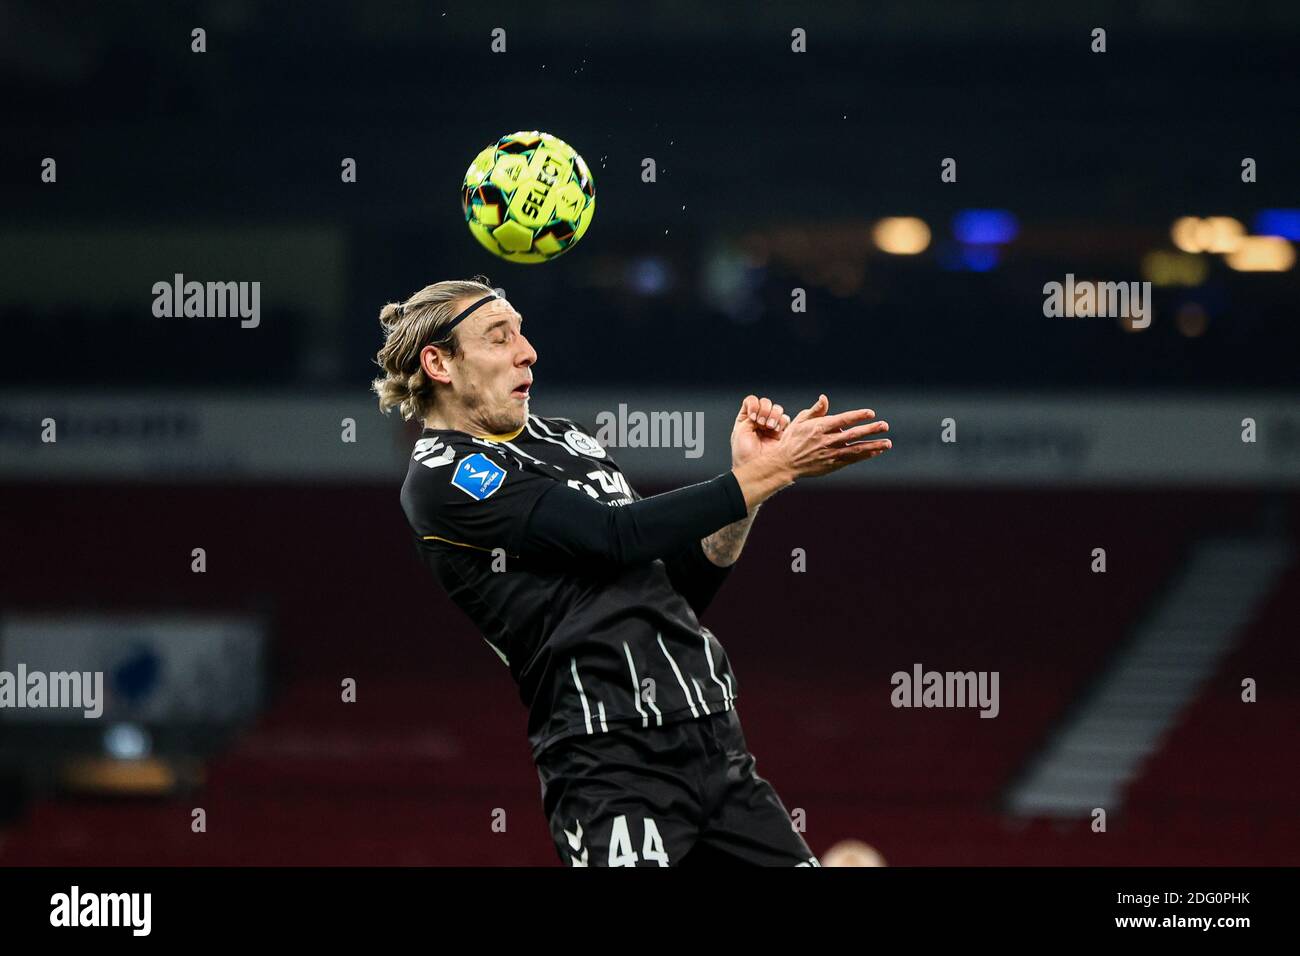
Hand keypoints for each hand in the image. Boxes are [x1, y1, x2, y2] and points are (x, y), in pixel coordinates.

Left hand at [730, 394, 790, 467]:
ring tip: (769, 427)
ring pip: (776, 409)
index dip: (754, 405)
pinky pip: (785, 419)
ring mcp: (771, 426)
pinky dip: (781, 421)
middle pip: (765, 403)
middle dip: (764, 410)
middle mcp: (759, 421)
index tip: (753, 416)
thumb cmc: (743, 454)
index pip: (752, 401)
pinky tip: (776, 430)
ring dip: (773, 415)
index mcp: (746, 419)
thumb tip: (759, 408)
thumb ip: (749, 415)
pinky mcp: (782, 433)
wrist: (755, 469)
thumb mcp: (740, 431)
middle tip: (761, 423)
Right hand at [774, 393, 890, 478]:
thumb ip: (816, 411)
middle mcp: (826, 441)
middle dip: (869, 430)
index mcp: (818, 427)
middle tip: (885, 425)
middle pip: (852, 435)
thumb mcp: (801, 421)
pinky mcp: (832, 465)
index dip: (857, 416)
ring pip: (855, 449)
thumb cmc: (793, 438)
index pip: (842, 420)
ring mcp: (829, 454)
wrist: (784, 463)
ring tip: (888, 443)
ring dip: (872, 446)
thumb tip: (824, 398)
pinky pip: (851, 459)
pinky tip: (876, 451)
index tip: (871, 413)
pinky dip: (864, 456)